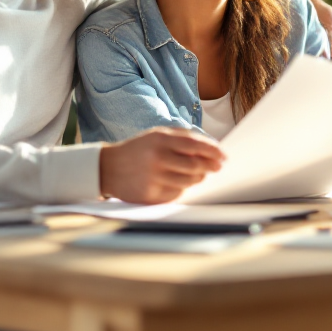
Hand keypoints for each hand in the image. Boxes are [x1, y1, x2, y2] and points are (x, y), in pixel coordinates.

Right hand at [98, 127, 224, 203]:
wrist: (107, 167)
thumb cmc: (138, 150)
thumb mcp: (156, 135)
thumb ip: (183, 138)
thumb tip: (212, 148)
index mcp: (160, 139)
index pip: (196, 145)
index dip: (213, 151)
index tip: (224, 157)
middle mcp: (157, 158)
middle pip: (196, 166)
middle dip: (210, 167)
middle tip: (216, 168)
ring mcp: (153, 178)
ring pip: (189, 182)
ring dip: (198, 179)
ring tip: (197, 175)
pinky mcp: (149, 195)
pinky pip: (176, 194)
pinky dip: (181, 189)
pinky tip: (177, 183)